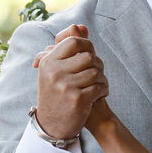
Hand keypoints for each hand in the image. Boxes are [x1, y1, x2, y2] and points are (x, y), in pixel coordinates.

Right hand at [31, 24, 108, 138]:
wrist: (52, 125)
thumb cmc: (55, 93)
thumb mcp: (55, 70)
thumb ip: (67, 47)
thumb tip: (81, 27)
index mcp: (47, 62)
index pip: (73, 42)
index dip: (87, 45)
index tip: (90, 55)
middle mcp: (54, 72)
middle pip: (88, 56)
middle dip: (98, 63)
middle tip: (98, 72)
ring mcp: (65, 86)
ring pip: (96, 71)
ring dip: (102, 78)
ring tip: (99, 83)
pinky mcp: (77, 99)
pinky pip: (99, 86)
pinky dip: (104, 89)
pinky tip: (100, 93)